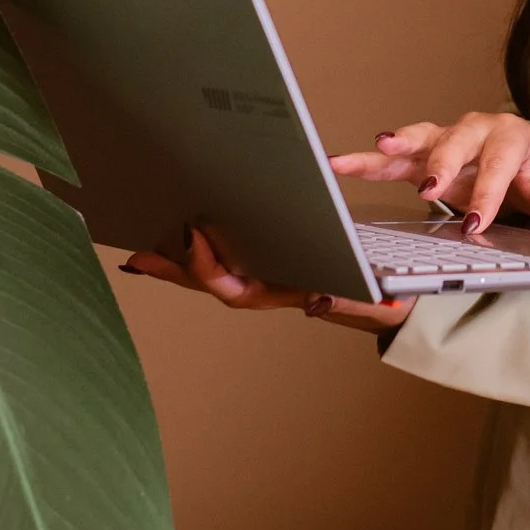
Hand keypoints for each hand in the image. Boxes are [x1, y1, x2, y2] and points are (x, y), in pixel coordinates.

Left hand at [119, 225, 407, 334]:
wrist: (394, 301)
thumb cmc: (381, 299)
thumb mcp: (374, 300)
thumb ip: (347, 302)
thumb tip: (315, 303)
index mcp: (282, 295)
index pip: (233, 288)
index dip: (206, 266)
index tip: (190, 234)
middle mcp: (264, 287)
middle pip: (207, 280)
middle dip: (170, 266)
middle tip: (135, 251)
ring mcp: (262, 274)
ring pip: (209, 268)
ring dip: (175, 255)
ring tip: (143, 234)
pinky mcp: (267, 259)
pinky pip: (224, 253)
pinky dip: (197, 242)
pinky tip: (179, 226)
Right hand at [328, 111, 529, 234]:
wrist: (519, 155)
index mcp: (508, 136)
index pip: (498, 164)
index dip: (487, 193)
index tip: (475, 221)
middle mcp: (474, 131)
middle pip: (455, 143)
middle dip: (441, 166)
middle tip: (430, 190)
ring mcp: (445, 139)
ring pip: (420, 139)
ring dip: (400, 145)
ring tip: (379, 147)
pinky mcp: (424, 154)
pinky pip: (394, 157)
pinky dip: (368, 160)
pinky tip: (342, 163)